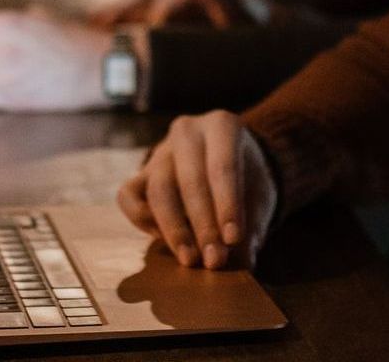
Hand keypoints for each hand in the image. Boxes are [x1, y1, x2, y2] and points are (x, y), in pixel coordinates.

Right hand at [116, 111, 276, 270]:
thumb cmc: (247, 181)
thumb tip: (244, 263)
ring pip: (159, 189)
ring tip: (191, 260)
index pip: (222, 166)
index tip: (234, 240)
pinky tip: (165, 239)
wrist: (229, 169)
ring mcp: (161, 150)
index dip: (227, 205)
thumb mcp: (259, 197)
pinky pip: (129, 195)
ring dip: (174, 229)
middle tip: (215, 260)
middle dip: (203, 225)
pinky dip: (142, 220)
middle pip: (189, 179)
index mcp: (222, 125)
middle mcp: (188, 131)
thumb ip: (253, 227)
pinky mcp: (141, 172)